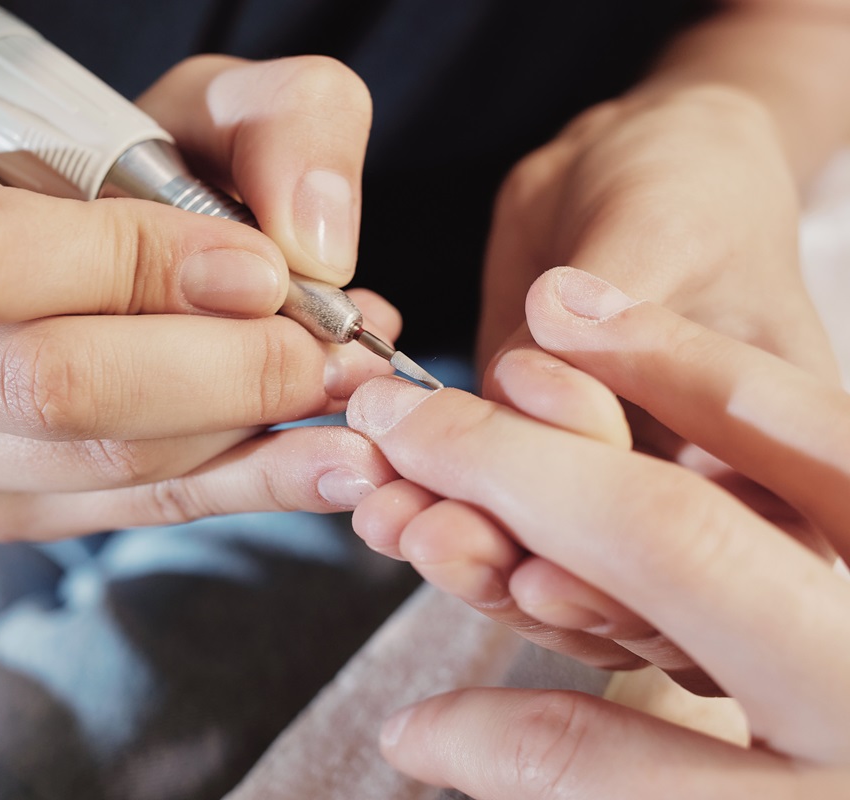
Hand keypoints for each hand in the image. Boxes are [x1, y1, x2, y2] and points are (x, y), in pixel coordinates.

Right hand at [0, 56, 399, 540]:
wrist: (53, 260)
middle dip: (223, 371)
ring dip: (254, 431)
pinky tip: (330, 462)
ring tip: (347, 389)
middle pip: (52, 386)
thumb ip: (275, 128)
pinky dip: (253, 485)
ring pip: (109, 465)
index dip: (135, 267)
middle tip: (329, 348)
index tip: (260, 269)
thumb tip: (316, 246)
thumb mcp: (196, 108)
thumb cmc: (115, 176)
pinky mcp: (6, 512)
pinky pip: (142, 511)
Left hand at [429, 85, 841, 677]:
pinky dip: (426, 508)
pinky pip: (484, 513)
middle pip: (605, 577)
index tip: (515, 505)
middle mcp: (700, 506)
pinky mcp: (535, 477)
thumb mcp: (661, 233)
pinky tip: (378, 494)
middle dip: (507, 558)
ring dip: (454, 547)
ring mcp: (609, 498)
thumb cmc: (689, 192)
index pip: (692, 533)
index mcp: (778, 467)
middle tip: (424, 530)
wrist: (631, 177)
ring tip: (385, 515)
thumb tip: (520, 376)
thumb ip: (601, 316)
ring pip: (536, 563)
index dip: (602, 536)